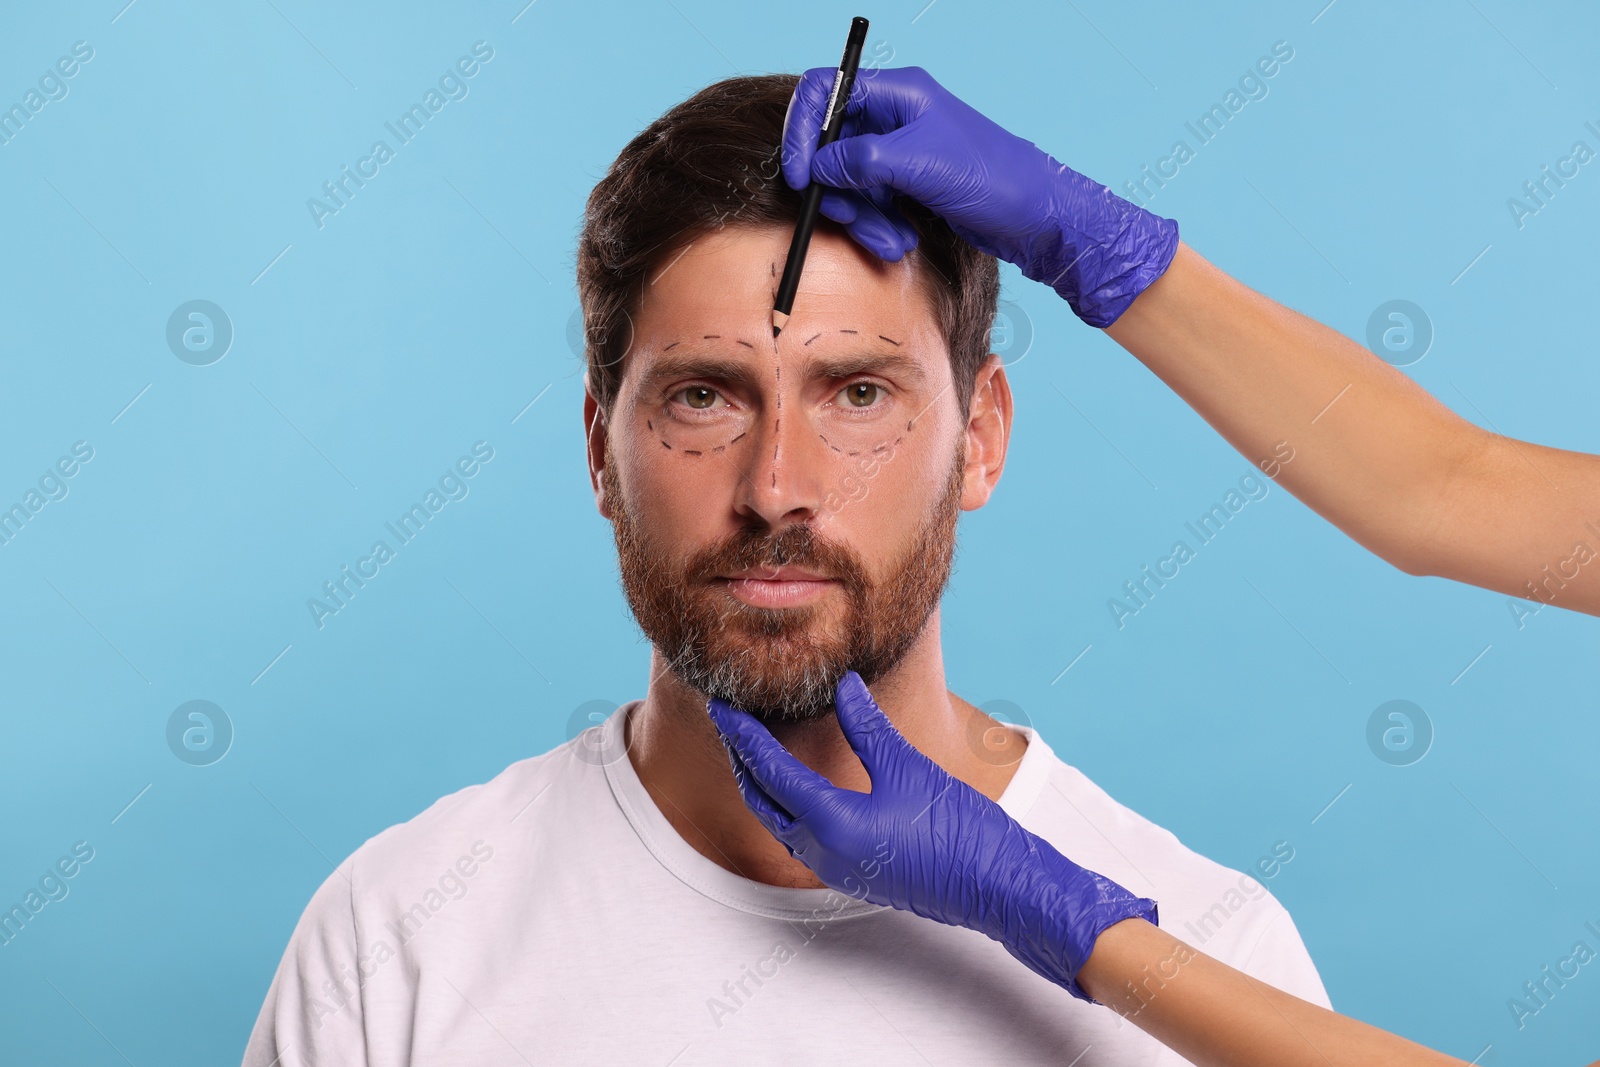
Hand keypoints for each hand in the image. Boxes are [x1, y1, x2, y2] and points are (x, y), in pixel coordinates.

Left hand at [706, 671, 1157, 1000]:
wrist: (998, 888)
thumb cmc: (959, 830)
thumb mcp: (909, 769)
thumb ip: (868, 727)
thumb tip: (843, 685)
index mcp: (831, 824)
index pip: (768, 771)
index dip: (741, 733)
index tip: (721, 703)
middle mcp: (822, 852)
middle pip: (761, 799)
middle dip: (742, 758)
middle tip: (732, 718)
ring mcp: (835, 868)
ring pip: (778, 820)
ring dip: (762, 783)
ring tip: (756, 743)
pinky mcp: (851, 873)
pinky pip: (800, 835)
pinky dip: (787, 803)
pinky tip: (798, 781)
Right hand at [781, 65, 1179, 326]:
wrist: (1037, 219)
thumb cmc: (992, 179)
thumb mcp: (918, 165)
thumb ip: (860, 159)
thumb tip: (816, 166)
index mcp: (899, 93)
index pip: (825, 92)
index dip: (802, 130)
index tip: (798, 174)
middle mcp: (895, 117)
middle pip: (831, 145)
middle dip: (836, 189)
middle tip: (845, 216)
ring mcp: (900, 153)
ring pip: (849, 182)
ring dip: (861, 216)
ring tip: (889, 240)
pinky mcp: (907, 185)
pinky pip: (871, 203)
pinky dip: (877, 225)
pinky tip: (900, 242)